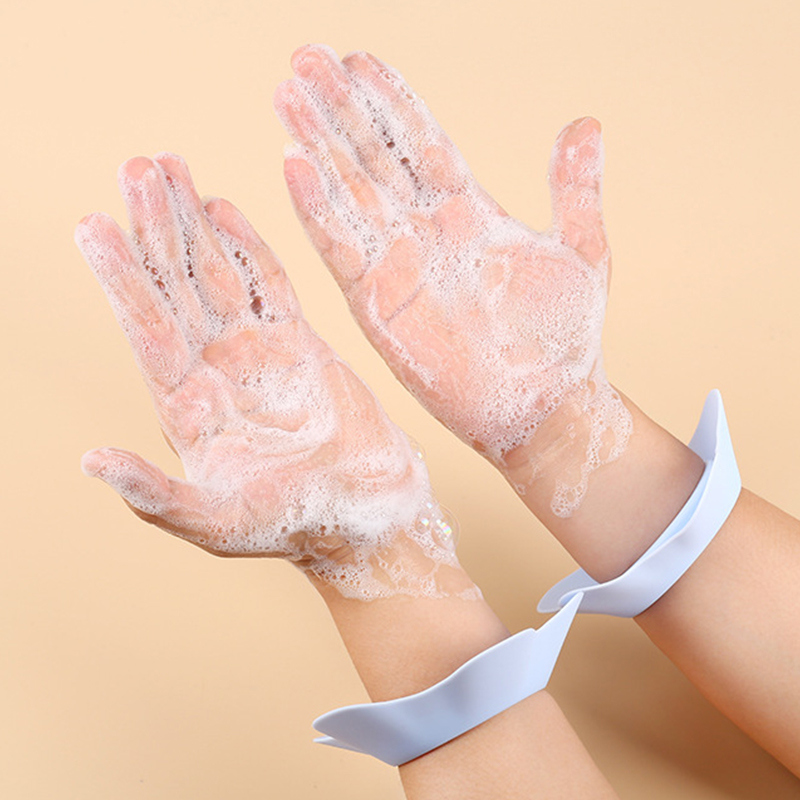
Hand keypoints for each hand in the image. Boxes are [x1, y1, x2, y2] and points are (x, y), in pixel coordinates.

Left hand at [77, 154, 468, 597]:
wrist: (366, 514)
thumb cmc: (294, 527)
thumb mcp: (217, 522)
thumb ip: (154, 494)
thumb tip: (89, 459)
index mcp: (187, 409)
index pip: (147, 330)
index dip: (121, 277)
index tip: (95, 224)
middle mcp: (215, 373)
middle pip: (175, 286)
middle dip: (154, 227)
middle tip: (134, 166)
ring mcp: (257, 354)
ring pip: (216, 275)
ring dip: (190, 223)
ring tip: (168, 167)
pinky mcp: (300, 345)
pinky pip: (267, 285)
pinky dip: (247, 246)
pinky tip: (223, 209)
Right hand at [274, 45, 631, 515]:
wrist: (548, 405)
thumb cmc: (565, 337)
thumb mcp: (581, 250)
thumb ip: (574, 187)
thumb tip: (585, 124)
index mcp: (468, 211)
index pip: (420, 141)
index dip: (390, 99)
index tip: (358, 58)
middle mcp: (426, 232)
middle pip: (373, 155)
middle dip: (339, 107)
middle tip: (304, 58)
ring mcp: (400, 267)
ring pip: (349, 193)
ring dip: (317, 144)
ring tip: (286, 95)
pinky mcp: (380, 307)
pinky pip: (342, 250)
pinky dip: (317, 210)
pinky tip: (293, 166)